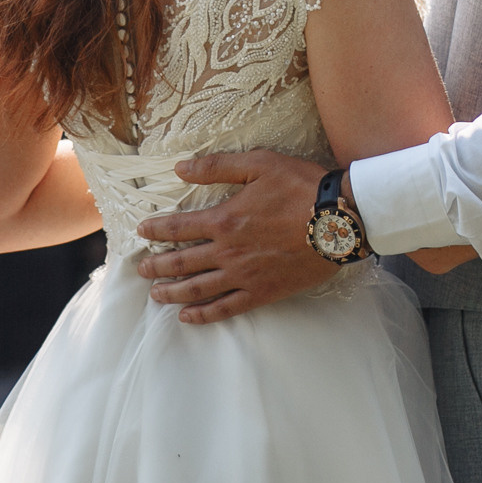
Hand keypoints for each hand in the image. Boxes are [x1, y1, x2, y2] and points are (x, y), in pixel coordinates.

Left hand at [131, 150, 337, 323]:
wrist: (340, 221)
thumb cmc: (302, 188)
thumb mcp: (259, 164)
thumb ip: (217, 167)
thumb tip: (180, 168)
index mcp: (224, 219)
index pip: (178, 227)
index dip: (156, 229)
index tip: (141, 231)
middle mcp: (228, 251)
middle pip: (181, 262)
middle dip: (157, 265)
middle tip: (141, 268)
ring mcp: (245, 275)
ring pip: (198, 288)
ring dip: (173, 292)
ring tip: (156, 295)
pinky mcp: (263, 293)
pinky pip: (227, 308)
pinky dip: (204, 315)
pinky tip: (188, 318)